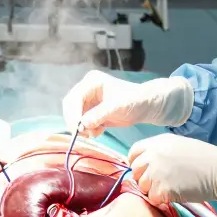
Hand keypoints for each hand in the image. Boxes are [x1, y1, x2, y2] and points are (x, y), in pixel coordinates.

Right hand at [61, 70, 193, 137]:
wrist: (145, 106)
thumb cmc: (134, 101)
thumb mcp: (117, 107)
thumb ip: (99, 115)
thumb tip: (82, 124)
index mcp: (92, 82)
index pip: (74, 98)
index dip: (73, 114)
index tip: (77, 129)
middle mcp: (87, 89)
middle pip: (70, 107)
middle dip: (75, 122)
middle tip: (83, 134)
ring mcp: (88, 100)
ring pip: (75, 116)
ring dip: (82, 127)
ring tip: (96, 133)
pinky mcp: (92, 111)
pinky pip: (82, 122)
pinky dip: (88, 129)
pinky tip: (99, 131)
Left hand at [127, 134, 216, 213]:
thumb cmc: (207, 158)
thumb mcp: (180, 145)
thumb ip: (162, 152)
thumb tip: (150, 163)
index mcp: (158, 142)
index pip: (134, 152)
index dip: (137, 163)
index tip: (145, 170)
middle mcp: (153, 155)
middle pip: (136, 171)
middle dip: (144, 178)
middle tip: (159, 183)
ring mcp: (156, 172)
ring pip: (142, 187)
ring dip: (152, 191)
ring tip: (168, 190)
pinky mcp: (163, 189)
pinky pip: (152, 199)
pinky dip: (161, 201)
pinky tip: (172, 197)